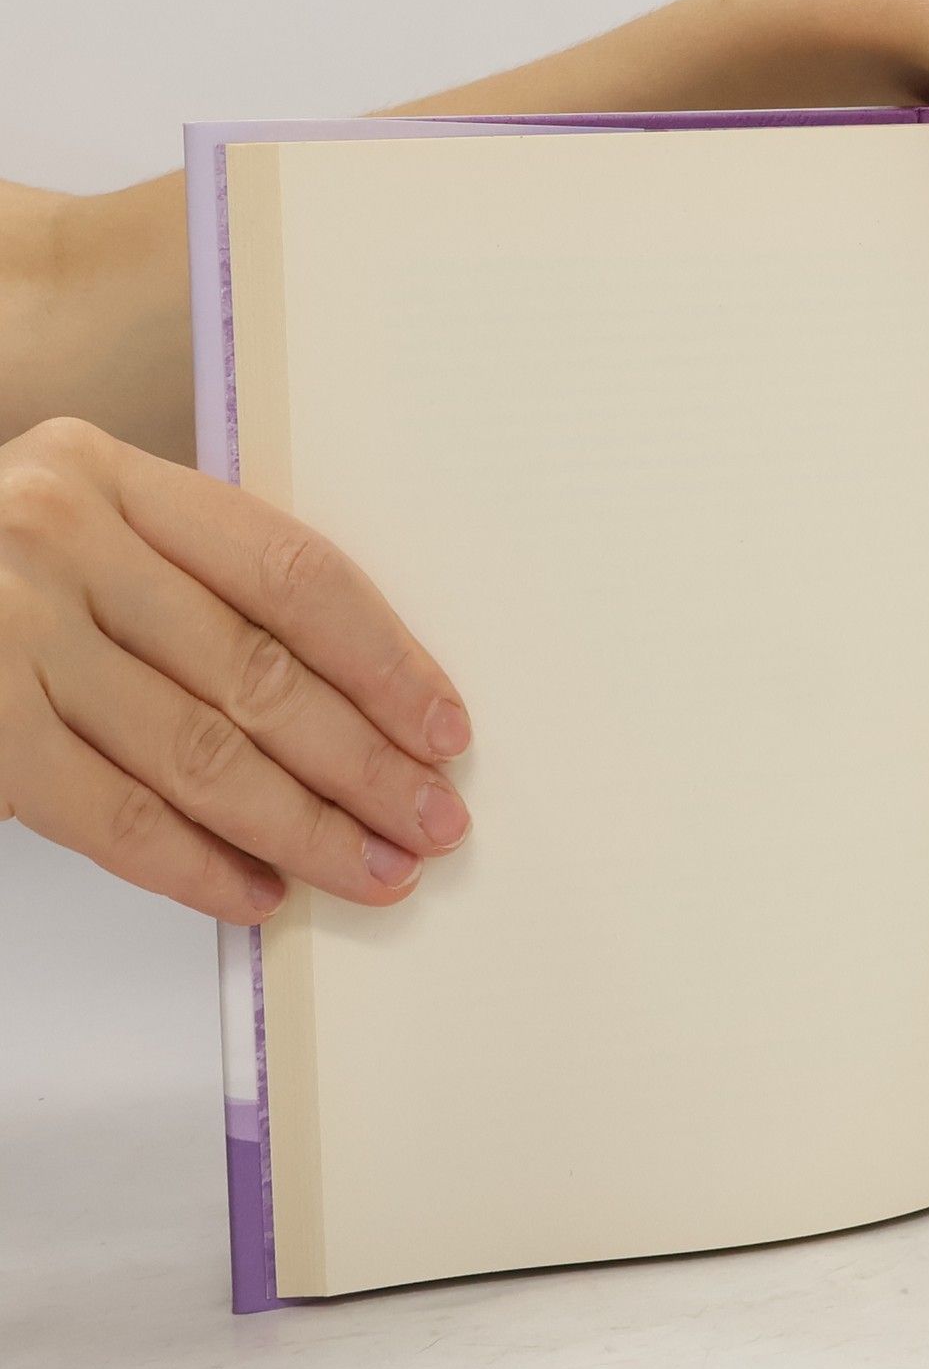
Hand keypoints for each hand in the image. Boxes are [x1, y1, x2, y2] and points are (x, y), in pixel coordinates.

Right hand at [0, 417, 471, 921]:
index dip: (385, 662)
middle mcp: (58, 538)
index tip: (444, 729)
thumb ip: (200, 588)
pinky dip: (197, 866)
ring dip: (303, 829)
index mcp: (114, 477)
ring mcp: (6, 630)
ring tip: (373, 871)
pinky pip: (112, 815)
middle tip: (433, 820)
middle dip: (364, 765)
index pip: (294, 575)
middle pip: (259, 673)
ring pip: (199, 754)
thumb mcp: (90, 537)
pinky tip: (260, 891)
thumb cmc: (0, 580)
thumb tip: (367, 708)